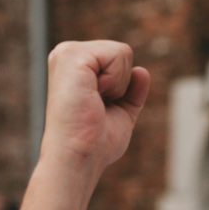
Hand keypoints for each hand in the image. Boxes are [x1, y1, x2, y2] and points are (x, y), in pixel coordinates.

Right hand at [40, 41, 149, 181]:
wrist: (79, 157)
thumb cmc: (95, 144)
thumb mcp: (120, 113)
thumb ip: (131, 92)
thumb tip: (141, 71)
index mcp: (75, 66)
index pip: (118, 60)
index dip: (121, 88)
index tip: (99, 109)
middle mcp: (67, 54)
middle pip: (122, 53)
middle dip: (121, 85)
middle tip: (97, 107)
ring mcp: (67, 52)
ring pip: (122, 52)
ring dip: (118, 85)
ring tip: (93, 102)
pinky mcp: (73, 56)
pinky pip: (118, 54)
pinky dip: (116, 82)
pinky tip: (94, 95)